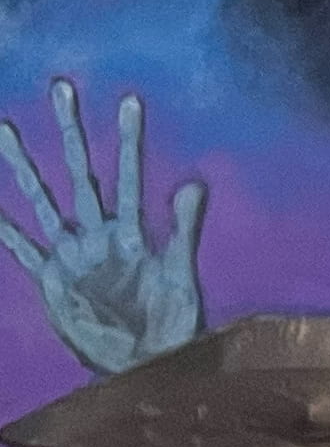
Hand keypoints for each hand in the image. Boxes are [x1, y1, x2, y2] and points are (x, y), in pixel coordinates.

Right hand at [1, 79, 207, 378]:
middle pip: (80, 172)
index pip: (129, 174)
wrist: (147, 360)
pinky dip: (5, 229)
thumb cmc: (171, 318)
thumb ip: (183, 228)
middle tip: (62, 86)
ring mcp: (71, 253)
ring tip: (6, 128)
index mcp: (131, 230)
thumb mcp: (179, 271)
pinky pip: (22, 248)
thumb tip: (195, 181)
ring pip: (43, 199)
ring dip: (25, 165)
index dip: (129, 139)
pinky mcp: (51, 280)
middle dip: (71, 131)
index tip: (129, 98)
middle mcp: (96, 233)